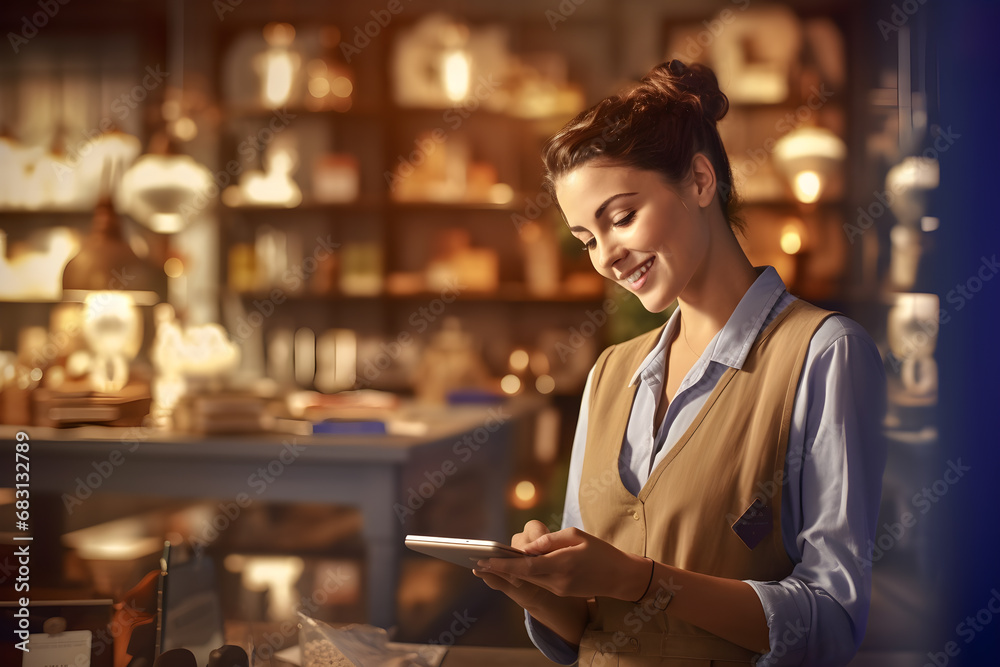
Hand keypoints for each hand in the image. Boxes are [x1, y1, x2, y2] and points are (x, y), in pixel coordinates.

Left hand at [477, 526, 648, 600]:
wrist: (620, 577)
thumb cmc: (599, 551)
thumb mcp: (576, 536)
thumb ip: (549, 540)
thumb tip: (527, 546)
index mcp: (561, 564)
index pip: (524, 567)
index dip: (502, 565)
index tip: (483, 561)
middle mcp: (557, 581)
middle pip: (522, 575)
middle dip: (500, 568)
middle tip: (478, 561)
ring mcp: (559, 589)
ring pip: (529, 579)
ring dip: (512, 571)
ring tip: (491, 561)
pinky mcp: (561, 592)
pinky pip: (540, 580)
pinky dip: (527, 573)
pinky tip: (516, 565)